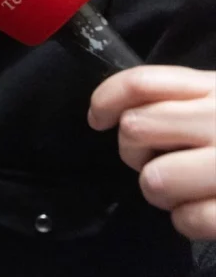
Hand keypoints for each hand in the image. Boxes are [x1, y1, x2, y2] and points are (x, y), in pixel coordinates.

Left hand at [88, 66, 215, 239]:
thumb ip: (179, 98)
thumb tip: (119, 114)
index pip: (143, 83)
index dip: (106, 99)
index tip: (98, 119)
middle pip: (136, 129)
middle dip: (133, 150)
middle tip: (154, 159)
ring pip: (154, 179)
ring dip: (160, 189)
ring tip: (184, 187)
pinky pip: (187, 219)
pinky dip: (188, 219)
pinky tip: (207, 209)